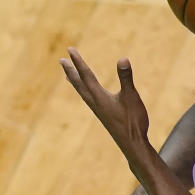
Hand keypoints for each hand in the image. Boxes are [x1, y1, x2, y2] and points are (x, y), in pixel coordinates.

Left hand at [60, 49, 151, 164]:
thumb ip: (126, 77)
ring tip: (69, 76)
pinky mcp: (104, 115)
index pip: (86, 75)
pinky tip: (90, 94)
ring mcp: (98, 110)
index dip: (78, 61)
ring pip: (82, 92)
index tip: (70, 50)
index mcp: (99, 97)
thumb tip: (123, 58)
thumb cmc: (133, 121)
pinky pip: (89, 99)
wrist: (132, 144)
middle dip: (70, 71)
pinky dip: (85, 91)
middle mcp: (94, 102)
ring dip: (75, 81)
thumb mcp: (132, 96)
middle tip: (62, 61)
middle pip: (79, 83)